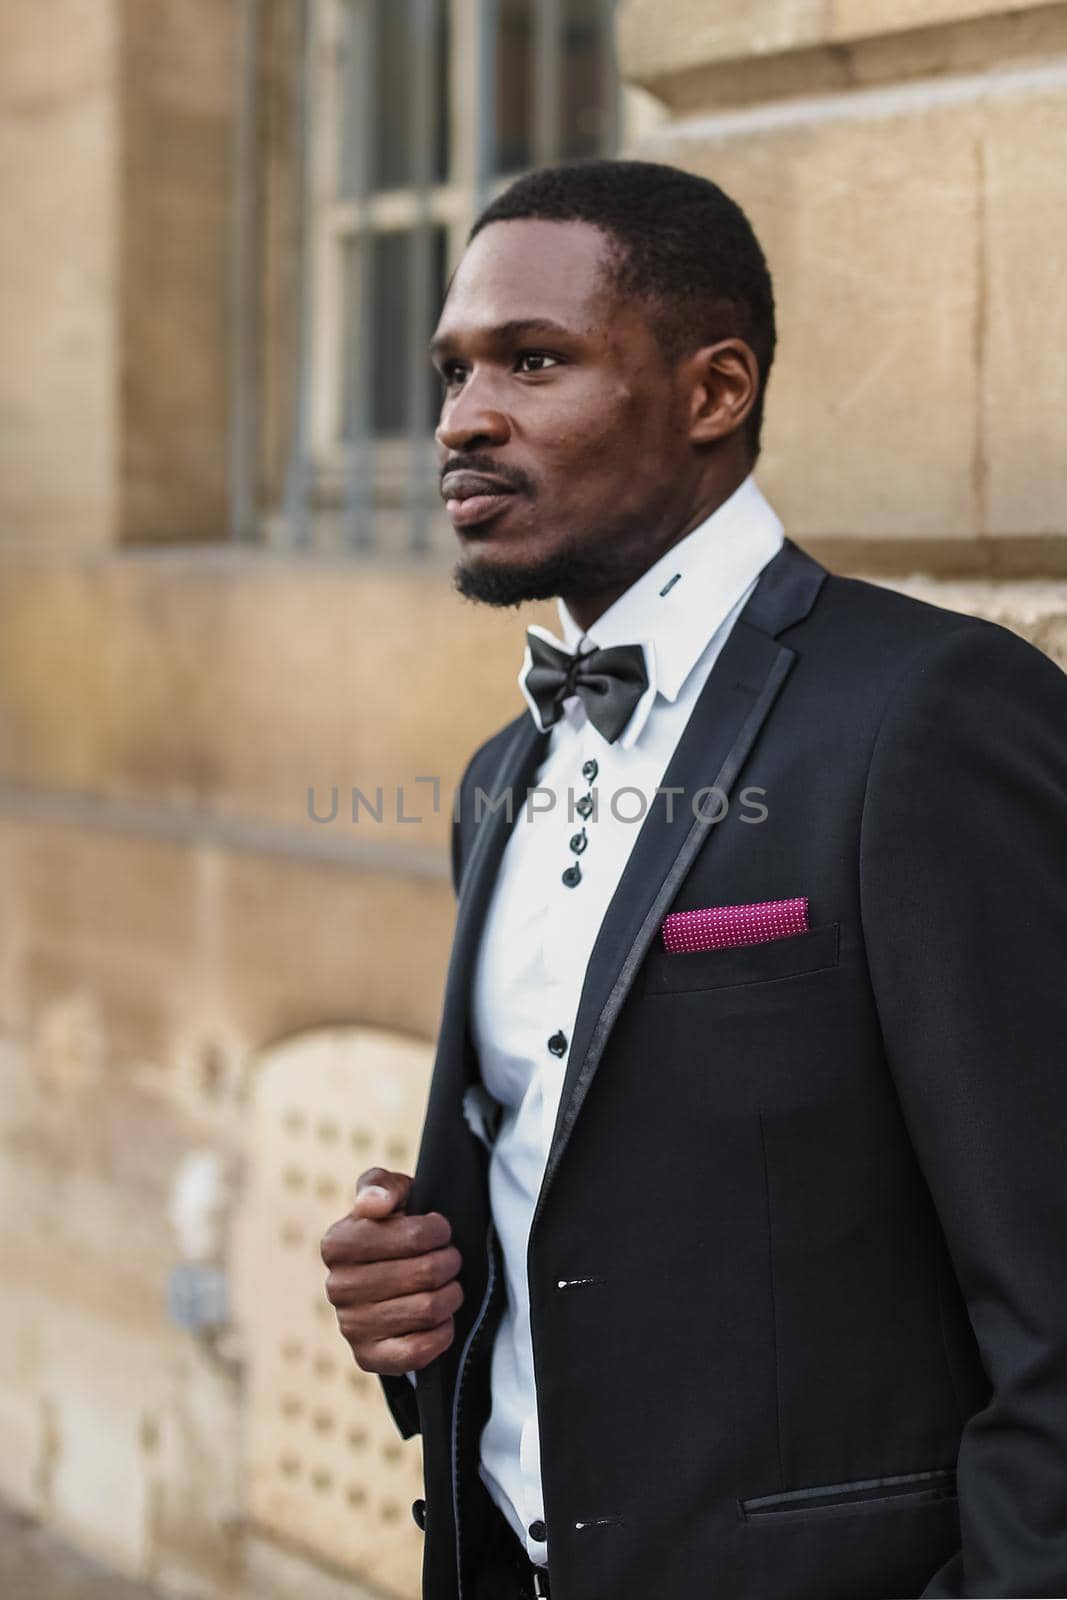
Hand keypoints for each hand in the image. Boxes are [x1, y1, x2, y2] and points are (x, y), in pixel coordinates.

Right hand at [320, 1167, 462, 1375]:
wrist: (389, 1278)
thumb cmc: (394, 1227)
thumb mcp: (391, 1194)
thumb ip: (380, 1185)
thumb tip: (374, 1205)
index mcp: (337, 1243)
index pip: (414, 1235)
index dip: (439, 1231)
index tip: (441, 1230)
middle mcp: (336, 1287)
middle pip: (426, 1273)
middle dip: (449, 1263)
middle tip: (451, 1259)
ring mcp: (350, 1326)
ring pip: (427, 1310)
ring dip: (451, 1295)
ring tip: (449, 1285)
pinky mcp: (367, 1358)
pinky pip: (417, 1352)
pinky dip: (442, 1333)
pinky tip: (441, 1319)